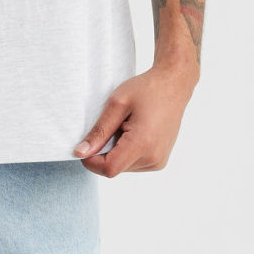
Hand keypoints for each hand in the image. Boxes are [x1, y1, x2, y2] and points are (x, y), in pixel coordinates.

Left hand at [73, 61, 196, 176]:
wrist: (173, 85)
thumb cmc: (147, 89)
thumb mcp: (117, 104)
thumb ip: (99, 131)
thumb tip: (80, 153)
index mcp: (143, 143)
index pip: (109, 169)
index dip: (92, 160)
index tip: (87, 144)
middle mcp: (153, 157)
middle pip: (115, 168)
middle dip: (105, 152)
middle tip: (114, 126)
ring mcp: (158, 161)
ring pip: (123, 167)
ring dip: (116, 152)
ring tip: (127, 127)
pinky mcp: (160, 161)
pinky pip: (133, 164)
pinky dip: (126, 152)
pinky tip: (134, 133)